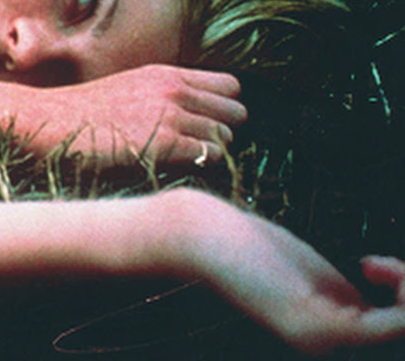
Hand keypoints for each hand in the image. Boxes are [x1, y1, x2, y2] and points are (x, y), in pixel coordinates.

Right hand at [39, 64, 245, 167]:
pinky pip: (209, 155)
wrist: (50, 120)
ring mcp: (169, 114)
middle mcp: (174, 89)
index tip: (207, 122)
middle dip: (225, 129)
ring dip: (213, 150)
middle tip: (201, 144)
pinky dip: (201, 164)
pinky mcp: (163, 142)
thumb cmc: (87, 112)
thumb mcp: (131, 88)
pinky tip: (178, 167)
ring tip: (186, 159)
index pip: (230, 85)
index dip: (224, 106)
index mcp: (167, 73)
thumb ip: (164, 95)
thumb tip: (195, 114)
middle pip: (236, 110)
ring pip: (227, 136)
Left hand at [183, 193, 404, 354]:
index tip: (372, 263)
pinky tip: (376, 265)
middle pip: (396, 335)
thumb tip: (381, 301)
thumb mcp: (307, 269)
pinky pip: (392, 327)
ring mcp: (321, 340)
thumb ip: (341, 292)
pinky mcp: (316, 325)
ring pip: (403, 332)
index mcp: (322, 333)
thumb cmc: (246, 243)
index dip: (401, 296)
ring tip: (380, 265)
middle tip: (377, 264)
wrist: (198, 236)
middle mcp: (324, 346)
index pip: (386, 330)